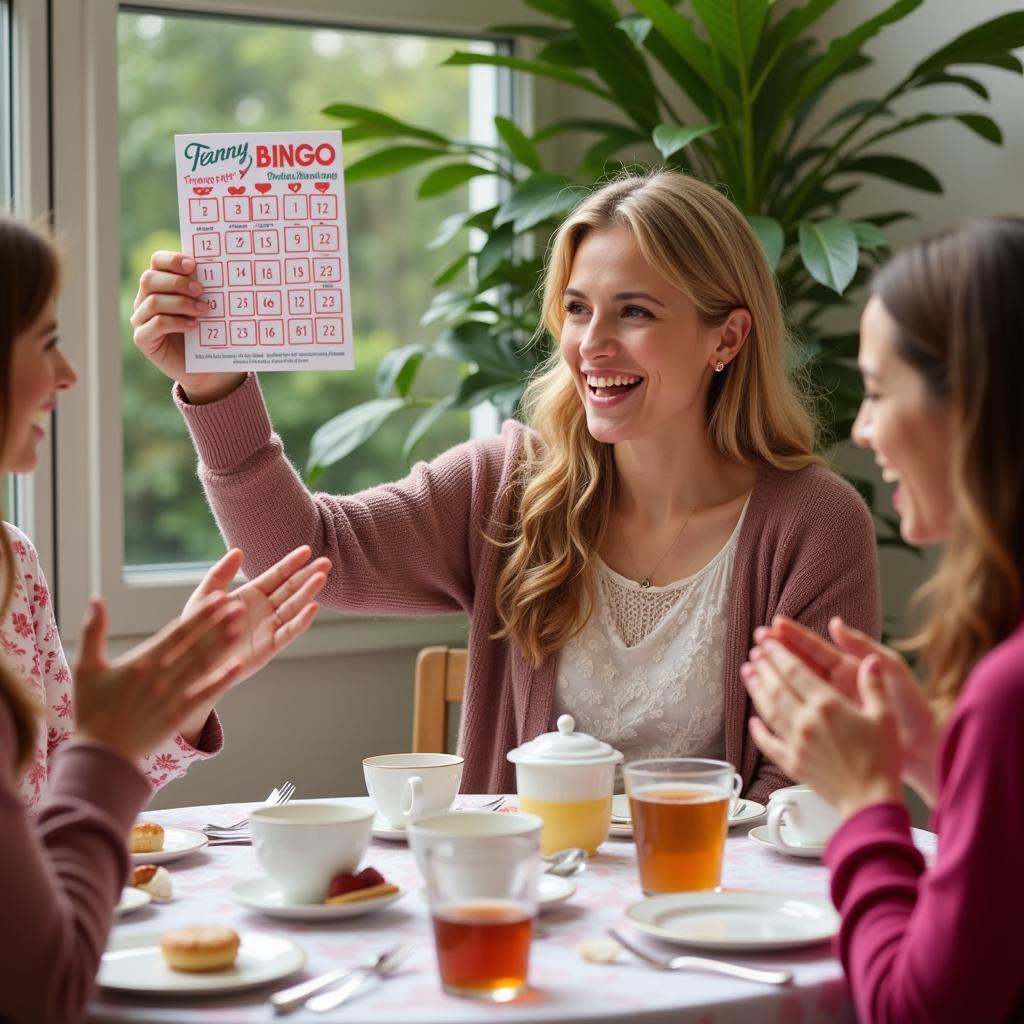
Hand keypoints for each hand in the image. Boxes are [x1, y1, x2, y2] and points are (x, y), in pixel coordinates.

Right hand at [73, 593, 243, 762]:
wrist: (100, 752)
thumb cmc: (92, 709)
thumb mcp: (86, 667)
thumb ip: (93, 631)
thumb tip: (96, 599)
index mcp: (141, 662)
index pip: (177, 632)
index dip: (200, 614)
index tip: (218, 598)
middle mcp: (160, 677)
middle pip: (195, 645)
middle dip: (218, 624)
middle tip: (240, 605)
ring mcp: (171, 696)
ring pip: (202, 665)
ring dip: (222, 646)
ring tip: (240, 627)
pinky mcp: (178, 715)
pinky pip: (204, 694)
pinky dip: (222, 680)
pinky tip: (238, 665)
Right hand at [131, 250, 245, 403]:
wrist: (206, 368)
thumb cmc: (208, 333)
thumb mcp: (208, 308)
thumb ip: (206, 291)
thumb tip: (224, 273)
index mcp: (160, 284)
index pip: (157, 261)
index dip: (172, 260)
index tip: (194, 265)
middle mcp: (145, 299)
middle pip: (150, 279)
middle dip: (177, 282)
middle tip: (201, 290)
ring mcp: (141, 319)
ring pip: (153, 301)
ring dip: (181, 303)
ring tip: (204, 310)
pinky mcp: (143, 339)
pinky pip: (155, 324)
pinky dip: (176, 322)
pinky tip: (194, 325)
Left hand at [183, 546, 329, 684]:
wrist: (193, 664)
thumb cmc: (196, 631)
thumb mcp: (204, 597)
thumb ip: (220, 573)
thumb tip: (238, 551)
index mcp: (252, 595)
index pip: (277, 575)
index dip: (292, 563)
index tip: (307, 550)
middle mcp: (265, 610)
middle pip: (291, 589)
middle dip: (308, 575)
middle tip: (326, 563)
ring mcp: (269, 628)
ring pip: (293, 607)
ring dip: (308, 593)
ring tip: (321, 578)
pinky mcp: (268, 648)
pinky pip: (288, 632)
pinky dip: (301, 621)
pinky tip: (313, 607)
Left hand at [754, 616, 939, 803]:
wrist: (871, 800)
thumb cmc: (882, 759)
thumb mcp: (884, 716)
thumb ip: (873, 686)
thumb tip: (870, 661)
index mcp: (827, 704)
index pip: (795, 670)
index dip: (778, 652)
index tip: (766, 639)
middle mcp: (805, 720)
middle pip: (777, 686)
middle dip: (764, 665)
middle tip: (754, 650)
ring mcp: (795, 742)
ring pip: (768, 709)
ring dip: (756, 689)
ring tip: (747, 673)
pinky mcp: (791, 763)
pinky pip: (768, 743)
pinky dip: (758, 731)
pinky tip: (753, 721)